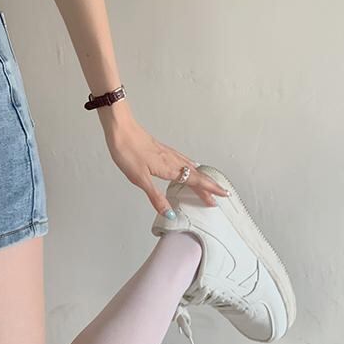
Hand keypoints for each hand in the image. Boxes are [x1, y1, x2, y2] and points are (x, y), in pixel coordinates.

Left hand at [99, 104, 226, 214]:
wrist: (121, 130)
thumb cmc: (128, 152)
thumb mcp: (140, 179)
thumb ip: (156, 197)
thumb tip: (170, 213)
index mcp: (170, 168)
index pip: (196, 181)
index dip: (209, 190)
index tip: (222, 195)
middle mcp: (173, 160)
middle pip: (196, 175)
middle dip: (209, 186)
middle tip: (220, 195)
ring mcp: (168, 153)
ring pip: (191, 167)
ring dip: (201, 177)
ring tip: (208, 185)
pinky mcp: (162, 149)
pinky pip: (183, 160)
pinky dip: (191, 167)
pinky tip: (189, 166)